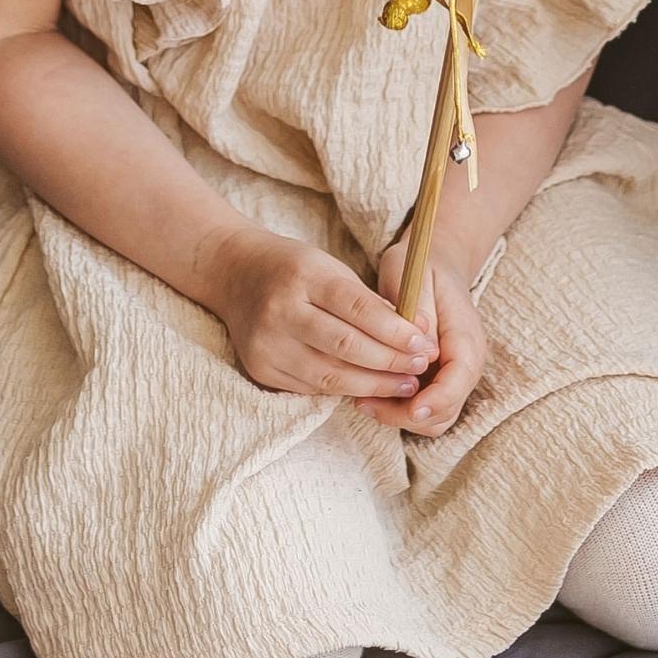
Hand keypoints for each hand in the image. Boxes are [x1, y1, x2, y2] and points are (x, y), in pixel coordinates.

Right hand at [200, 225, 436, 403]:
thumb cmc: (295, 269)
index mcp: (303, 276)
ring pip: (329, 375)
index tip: (423, 344)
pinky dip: (344, 388)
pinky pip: (311, 387)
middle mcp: (280, 311)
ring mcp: (267, 343)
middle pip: (345, 346)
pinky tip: (369, 388)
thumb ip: (368, 301)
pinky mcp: (260, 369)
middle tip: (420, 368)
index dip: (394, 330)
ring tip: (404, 385)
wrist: (234, 274)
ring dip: (373, 384)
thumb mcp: (330, 269)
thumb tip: (417, 334)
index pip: (357, 308)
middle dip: (389, 361)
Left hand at [367, 239, 486, 437]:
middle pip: (446, 409)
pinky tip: (369, 395)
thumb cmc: (422, 268)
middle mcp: (466, 363)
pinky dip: (398, 410)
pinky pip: (421, 409)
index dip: (437, 400)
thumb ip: (419, 314)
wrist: (436, 264)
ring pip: (434, 418)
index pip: (460, 379)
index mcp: (466, 337)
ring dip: (400, 416)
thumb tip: (420, 347)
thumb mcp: (416, 279)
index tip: (409, 408)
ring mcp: (452, 375)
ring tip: (362, 400)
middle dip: (408, 415)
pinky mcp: (436, 380)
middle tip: (365, 402)